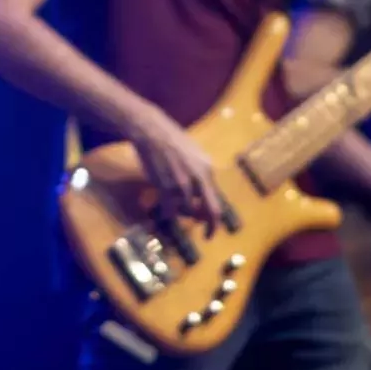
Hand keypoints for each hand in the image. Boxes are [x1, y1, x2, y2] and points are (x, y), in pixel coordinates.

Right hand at [129, 110, 224, 234]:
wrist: (153, 132)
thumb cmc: (174, 143)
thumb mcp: (195, 157)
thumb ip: (202, 176)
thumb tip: (204, 199)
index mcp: (208, 170)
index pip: (217, 201)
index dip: (215, 219)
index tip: (211, 228)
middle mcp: (199, 178)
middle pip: (211, 210)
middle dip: (211, 227)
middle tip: (208, 237)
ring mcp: (182, 183)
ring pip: (188, 210)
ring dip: (183, 214)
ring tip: (176, 209)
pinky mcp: (165, 186)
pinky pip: (170, 209)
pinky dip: (168, 213)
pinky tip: (165, 210)